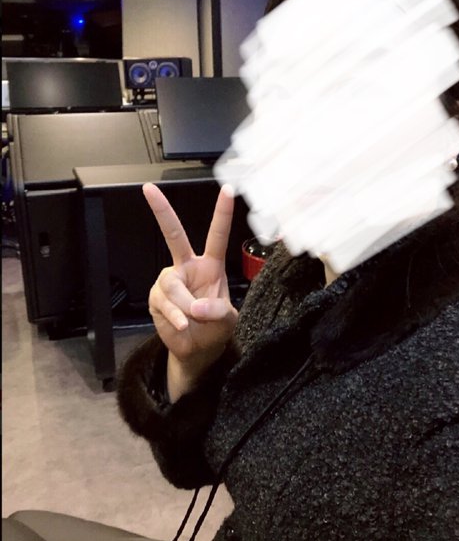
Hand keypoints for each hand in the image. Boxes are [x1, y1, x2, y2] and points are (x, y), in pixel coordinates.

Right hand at [143, 182, 237, 400]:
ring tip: (192, 320)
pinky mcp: (156, 298)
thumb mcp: (227, 319)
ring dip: (184, 306)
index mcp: (210, 266)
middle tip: (149, 189)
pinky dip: (175, 316)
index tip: (227, 190)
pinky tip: (182, 324)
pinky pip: (164, 303)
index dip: (222, 213)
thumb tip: (196, 305)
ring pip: (172, 285)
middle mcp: (187, 267)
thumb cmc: (215, 328)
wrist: (197, 350)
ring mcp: (170, 281)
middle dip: (161, 211)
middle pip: (173, 235)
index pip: (217, 235)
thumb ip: (217, 309)